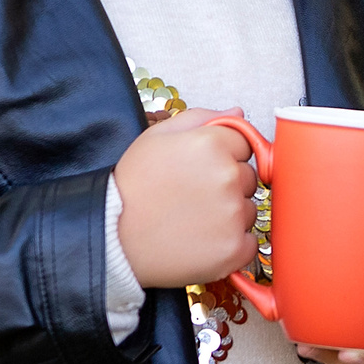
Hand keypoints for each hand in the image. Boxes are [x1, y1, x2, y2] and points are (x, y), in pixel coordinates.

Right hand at [113, 108, 260, 287]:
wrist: (113, 238)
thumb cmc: (132, 188)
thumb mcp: (156, 137)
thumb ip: (200, 118)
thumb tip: (237, 113)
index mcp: (211, 145)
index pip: (244, 144)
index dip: (222, 156)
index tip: (200, 170)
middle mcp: (227, 177)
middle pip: (248, 177)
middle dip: (227, 185)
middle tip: (191, 196)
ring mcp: (233, 215)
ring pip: (248, 210)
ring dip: (230, 215)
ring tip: (192, 220)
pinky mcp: (234, 249)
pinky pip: (249, 242)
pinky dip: (231, 245)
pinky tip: (201, 241)